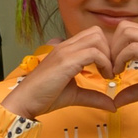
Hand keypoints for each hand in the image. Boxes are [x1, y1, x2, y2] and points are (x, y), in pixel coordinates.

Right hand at [0, 27, 119, 119]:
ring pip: (97, 39)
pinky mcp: (66, 61)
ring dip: (108, 56)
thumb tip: (112, 105)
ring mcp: (65, 51)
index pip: (92, 35)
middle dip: (110, 50)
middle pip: (97, 32)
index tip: (108, 69)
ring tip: (108, 74)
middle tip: (111, 69)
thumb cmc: (44, 97)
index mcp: (66, 50)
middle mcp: (65, 46)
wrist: (25, 102)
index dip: (105, 50)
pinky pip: (94, 53)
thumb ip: (93, 97)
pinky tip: (104, 77)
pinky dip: (105, 64)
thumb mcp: (75, 95)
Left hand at [99, 22, 137, 106]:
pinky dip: (120, 60)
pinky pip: (133, 48)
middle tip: (109, 67)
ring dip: (114, 52)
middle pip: (124, 27)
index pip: (127, 29)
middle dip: (111, 46)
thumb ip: (135, 90)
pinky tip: (120, 74)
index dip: (114, 46)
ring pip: (126, 33)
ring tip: (114, 71)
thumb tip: (116, 100)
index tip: (111, 66)